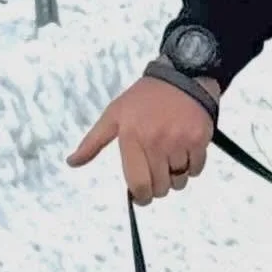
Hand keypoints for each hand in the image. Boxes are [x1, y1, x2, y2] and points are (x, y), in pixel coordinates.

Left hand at [68, 75, 219, 205]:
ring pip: (180, 181)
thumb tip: (72, 162)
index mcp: (132, 137)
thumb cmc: (145, 98)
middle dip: (159, 186)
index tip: (142, 195)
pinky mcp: (199, 140)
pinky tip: (185, 147)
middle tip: (158, 169)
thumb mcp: (114, 115)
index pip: (139, 185)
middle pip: (161, 188)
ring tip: (172, 154)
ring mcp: (179, 141)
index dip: (141, 197)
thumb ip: (92, 142)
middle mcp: (155, 141)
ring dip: (176, 175)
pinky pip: (196, 170)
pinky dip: (192, 165)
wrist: (183, 75)